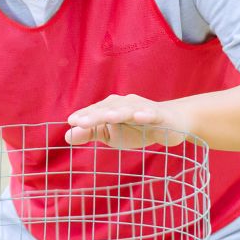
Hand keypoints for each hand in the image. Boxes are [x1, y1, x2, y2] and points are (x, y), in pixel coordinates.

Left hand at [65, 94, 189, 148]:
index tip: (71, 121)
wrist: (171, 123)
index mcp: (112, 107)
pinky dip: (145, 114)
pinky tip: (139, 117)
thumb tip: (67, 136)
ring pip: (128, 110)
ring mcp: (143, 108)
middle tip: (80, 122)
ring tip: (107, 117)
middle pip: (108, 109)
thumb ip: (91, 133)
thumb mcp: (111, 134)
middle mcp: (125, 104)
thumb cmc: (136, 127)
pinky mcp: (159, 115)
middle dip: (94, 115)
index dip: (84, 115)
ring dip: (117, 113)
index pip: (96, 111)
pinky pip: (151, 114)